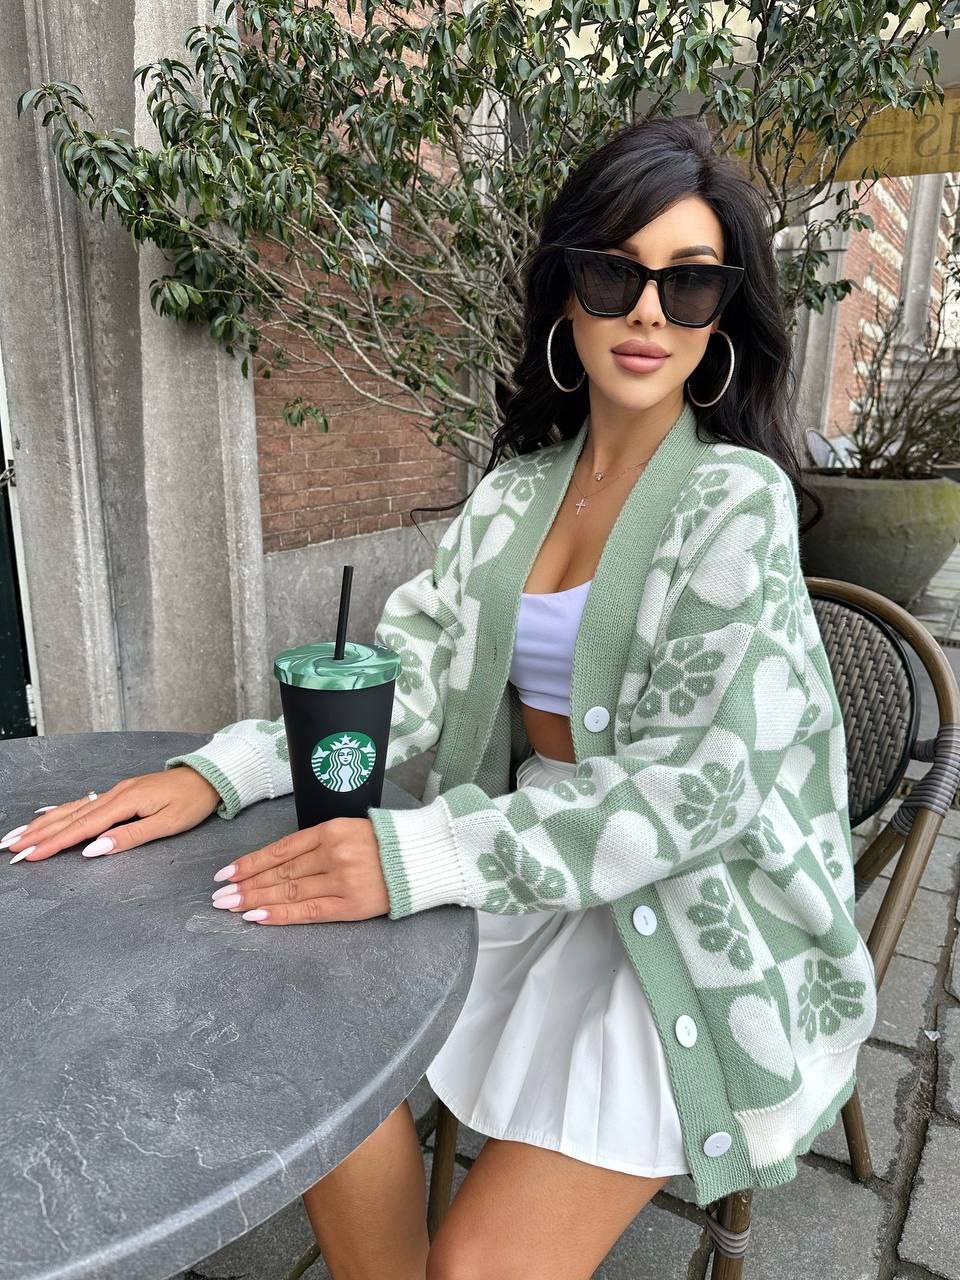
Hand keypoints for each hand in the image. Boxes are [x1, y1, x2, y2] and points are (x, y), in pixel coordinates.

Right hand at [1, 767, 221, 862]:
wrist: (208, 777)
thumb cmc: (191, 801)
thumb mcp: (167, 823)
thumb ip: (129, 837)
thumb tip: (94, 849)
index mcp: (125, 802)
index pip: (82, 827)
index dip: (54, 843)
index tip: (31, 855)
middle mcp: (115, 794)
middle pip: (70, 816)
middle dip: (39, 833)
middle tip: (11, 848)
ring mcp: (115, 792)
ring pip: (73, 809)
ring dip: (45, 823)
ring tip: (20, 835)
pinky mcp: (120, 793)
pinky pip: (83, 803)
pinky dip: (62, 812)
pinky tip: (49, 816)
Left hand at [209, 817, 388, 924]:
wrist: (424, 858)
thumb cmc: (385, 842)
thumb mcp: (349, 829)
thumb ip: (317, 842)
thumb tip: (277, 862)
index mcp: (330, 830)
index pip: (280, 849)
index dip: (250, 862)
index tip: (226, 873)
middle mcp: (333, 854)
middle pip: (280, 872)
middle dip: (246, 885)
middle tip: (219, 896)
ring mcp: (342, 881)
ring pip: (289, 892)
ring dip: (256, 900)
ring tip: (231, 907)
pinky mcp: (352, 905)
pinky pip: (309, 912)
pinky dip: (281, 915)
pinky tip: (258, 917)